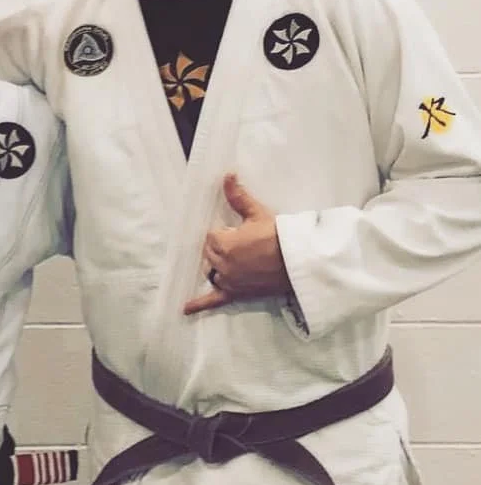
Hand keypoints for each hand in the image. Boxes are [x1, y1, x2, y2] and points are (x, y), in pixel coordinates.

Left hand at [183, 174, 291, 315]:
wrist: (299, 261)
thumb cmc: (278, 235)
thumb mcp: (257, 213)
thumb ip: (238, 196)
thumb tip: (227, 175)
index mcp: (222, 243)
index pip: (211, 237)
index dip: (224, 234)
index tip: (239, 233)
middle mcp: (221, 263)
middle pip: (210, 255)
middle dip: (221, 249)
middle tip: (241, 245)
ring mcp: (228, 280)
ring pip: (212, 273)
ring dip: (217, 267)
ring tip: (229, 263)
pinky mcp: (236, 294)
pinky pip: (213, 301)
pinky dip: (199, 305)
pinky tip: (185, 310)